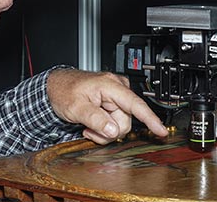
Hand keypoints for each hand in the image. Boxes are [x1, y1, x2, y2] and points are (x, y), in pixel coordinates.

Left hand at [47, 69, 167, 143]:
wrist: (56, 87)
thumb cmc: (64, 91)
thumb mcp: (76, 107)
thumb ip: (95, 119)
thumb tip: (113, 131)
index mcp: (110, 85)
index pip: (135, 104)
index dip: (150, 119)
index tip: (161, 130)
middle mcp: (117, 89)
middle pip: (125, 121)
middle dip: (108, 131)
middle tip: (89, 130)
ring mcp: (116, 97)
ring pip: (120, 125)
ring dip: (104, 131)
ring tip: (88, 125)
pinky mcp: (113, 104)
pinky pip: (115, 122)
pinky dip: (104, 128)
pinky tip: (92, 124)